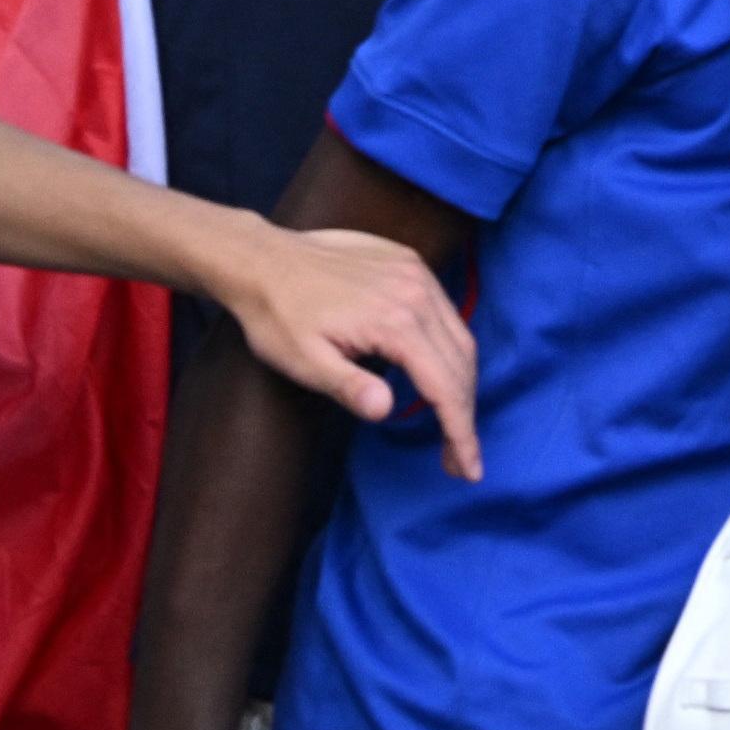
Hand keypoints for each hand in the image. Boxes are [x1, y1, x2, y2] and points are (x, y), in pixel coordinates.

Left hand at [207, 222, 481, 479]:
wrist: (261, 260)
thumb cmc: (277, 317)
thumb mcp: (303, 362)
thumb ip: (348, 386)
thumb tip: (386, 410)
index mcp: (395, 321)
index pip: (445, 386)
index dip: (460, 432)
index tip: (468, 469)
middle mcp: (416, 293)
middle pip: (460, 364)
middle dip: (464, 415)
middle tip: (458, 460)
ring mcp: (416, 275)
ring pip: (459, 337)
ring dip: (462, 384)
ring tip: (452, 421)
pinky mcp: (410, 264)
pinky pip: (446, 311)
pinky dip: (451, 348)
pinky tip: (438, 371)